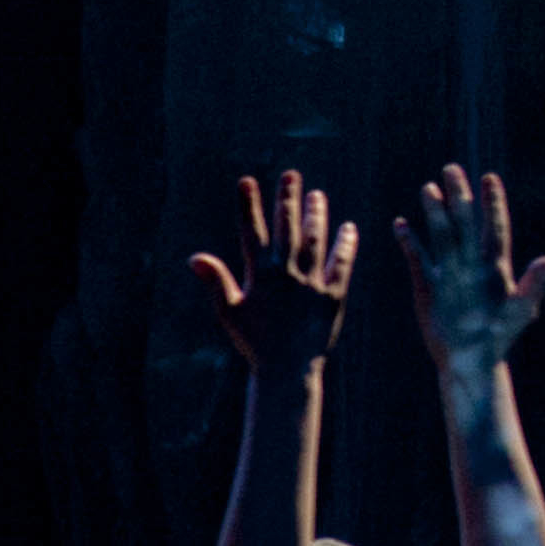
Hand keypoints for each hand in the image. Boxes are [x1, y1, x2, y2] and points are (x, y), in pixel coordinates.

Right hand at [187, 168, 357, 372]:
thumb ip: (215, 281)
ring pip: (315, 241)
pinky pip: (341, 264)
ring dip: (317, 216)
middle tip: (291, 175)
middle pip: (288, 229)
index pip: (253, 233)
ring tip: (318, 196)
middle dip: (288, 200)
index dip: (250, 206)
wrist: (287, 369)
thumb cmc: (255, 343)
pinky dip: (346, 245)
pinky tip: (349, 229)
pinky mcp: (333, 295)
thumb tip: (195, 258)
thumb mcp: (230, 312)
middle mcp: (288, 273)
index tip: (247, 181)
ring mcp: (312, 282)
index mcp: (261, 276)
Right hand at [402, 163, 544, 385]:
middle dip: (459, 196)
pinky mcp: (427, 286)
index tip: (489, 178)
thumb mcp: (519, 310)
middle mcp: (471, 263)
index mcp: (495, 266)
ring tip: (427, 189)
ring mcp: (448, 273)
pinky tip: (401, 224)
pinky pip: (417, 258)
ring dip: (434, 213)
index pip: (494, 226)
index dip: (492, 203)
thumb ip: (535, 283)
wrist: (468, 360)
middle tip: (451, 169)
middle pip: (465, 223)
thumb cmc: (498, 338)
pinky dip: (409, 242)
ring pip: (441, 235)